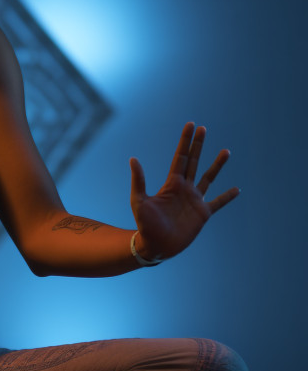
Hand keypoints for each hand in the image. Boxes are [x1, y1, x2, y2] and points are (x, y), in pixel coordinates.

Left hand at [129, 122, 238, 259]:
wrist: (155, 245)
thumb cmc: (144, 224)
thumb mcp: (139, 200)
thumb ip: (139, 180)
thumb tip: (133, 159)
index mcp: (171, 183)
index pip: (181, 157)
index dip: (185, 141)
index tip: (191, 125)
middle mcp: (185, 188)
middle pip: (193, 161)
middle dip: (198, 145)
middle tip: (203, 128)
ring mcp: (195, 200)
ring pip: (208, 177)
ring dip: (217, 165)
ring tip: (226, 151)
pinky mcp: (202, 214)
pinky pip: (217, 203)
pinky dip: (227, 197)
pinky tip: (237, 189)